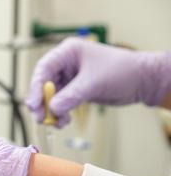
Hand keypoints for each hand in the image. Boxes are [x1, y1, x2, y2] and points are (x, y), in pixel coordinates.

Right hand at [26, 37, 170, 126]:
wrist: (142, 81)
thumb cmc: (121, 71)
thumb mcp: (93, 83)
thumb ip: (71, 96)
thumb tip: (53, 109)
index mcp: (68, 52)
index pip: (44, 69)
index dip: (36, 87)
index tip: (33, 104)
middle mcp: (66, 63)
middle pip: (44, 84)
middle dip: (42, 103)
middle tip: (41, 118)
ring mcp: (69, 77)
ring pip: (51, 96)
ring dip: (52, 111)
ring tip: (57, 123)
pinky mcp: (75, 90)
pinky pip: (60, 103)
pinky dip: (60, 113)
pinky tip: (64, 121)